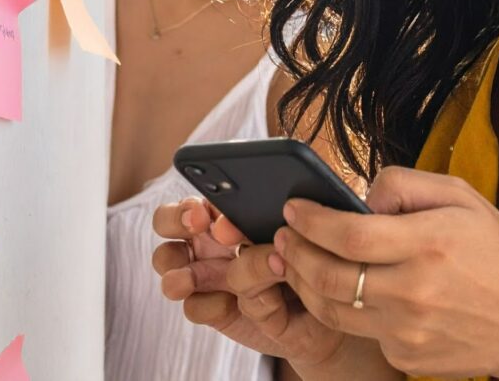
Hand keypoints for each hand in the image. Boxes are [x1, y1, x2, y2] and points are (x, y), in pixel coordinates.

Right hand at [151, 198, 388, 378]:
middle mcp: (212, 241)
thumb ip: (300, 201)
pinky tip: (229, 303)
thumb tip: (299, 188)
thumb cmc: (317, 249)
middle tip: (199, 226)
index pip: (193, 198)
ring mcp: (210, 277)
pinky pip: (196, 308)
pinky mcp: (217, 310)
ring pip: (173, 271)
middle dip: (176, 221)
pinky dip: (209, 304)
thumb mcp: (310, 222)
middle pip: (167, 226)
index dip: (190, 203)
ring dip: (181, 273)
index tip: (206, 211)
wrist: (331, 301)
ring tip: (193, 279)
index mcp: (229, 212)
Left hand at [270, 166, 498, 379]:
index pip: (348, 233)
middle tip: (280, 235)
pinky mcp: (405, 355)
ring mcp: (408, 329)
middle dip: (292, 251)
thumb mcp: (460, 196)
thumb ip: (405, 184)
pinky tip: (339, 288)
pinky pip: (359, 329)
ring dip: (301, 281)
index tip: (291, 209)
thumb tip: (358, 195)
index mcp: (428, 243)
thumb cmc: (492, 250)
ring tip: (293, 259)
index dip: (310, 220)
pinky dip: (342, 307)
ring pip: (331, 308)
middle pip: (328, 275)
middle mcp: (415, 290)